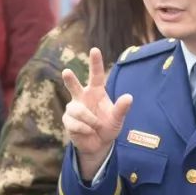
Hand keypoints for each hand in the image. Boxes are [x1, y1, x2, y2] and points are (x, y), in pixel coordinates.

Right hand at [61, 47, 132, 180]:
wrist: (98, 145)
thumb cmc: (108, 127)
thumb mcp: (117, 119)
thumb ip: (121, 109)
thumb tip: (129, 97)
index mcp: (96, 92)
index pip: (96, 75)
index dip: (95, 62)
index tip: (95, 49)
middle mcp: (83, 97)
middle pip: (74, 85)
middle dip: (70, 80)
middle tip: (66, 72)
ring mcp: (73, 108)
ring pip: (77, 110)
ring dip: (89, 120)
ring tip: (95, 127)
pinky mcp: (67, 119)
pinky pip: (74, 123)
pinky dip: (84, 129)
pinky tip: (88, 132)